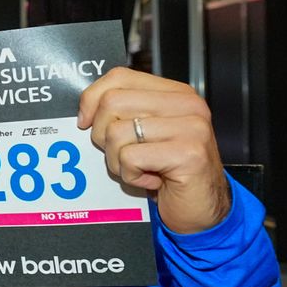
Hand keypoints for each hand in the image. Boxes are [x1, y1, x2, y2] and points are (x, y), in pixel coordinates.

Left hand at [78, 66, 229, 234]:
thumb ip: (122, 113)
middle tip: (122, 155)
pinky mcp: (189, 154)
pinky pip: (130, 158)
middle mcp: (188, 104)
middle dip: (102, 135)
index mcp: (175, 93)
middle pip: (112, 102)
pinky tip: (152, 181)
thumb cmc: (167, 172)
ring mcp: (192, 128)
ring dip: (117, 161)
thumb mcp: (143, 134)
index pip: (119, 77)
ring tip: (140, 169)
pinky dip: (131, 176)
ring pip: (117, 133)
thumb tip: (84, 111)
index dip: (92, 99)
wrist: (202, 208)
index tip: (85, 122)